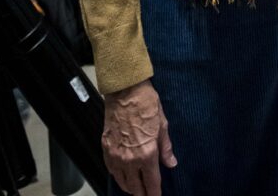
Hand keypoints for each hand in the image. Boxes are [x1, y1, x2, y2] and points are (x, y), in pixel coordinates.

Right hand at [102, 80, 176, 195]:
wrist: (125, 92)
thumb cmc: (147, 105)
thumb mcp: (163, 125)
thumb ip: (166, 148)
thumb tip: (171, 164)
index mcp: (147, 154)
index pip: (152, 183)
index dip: (155, 193)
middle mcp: (130, 159)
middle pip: (135, 188)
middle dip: (142, 193)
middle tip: (147, 194)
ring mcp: (116, 156)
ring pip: (122, 182)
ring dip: (130, 188)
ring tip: (136, 188)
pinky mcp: (106, 149)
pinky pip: (112, 171)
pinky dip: (118, 176)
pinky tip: (123, 175)